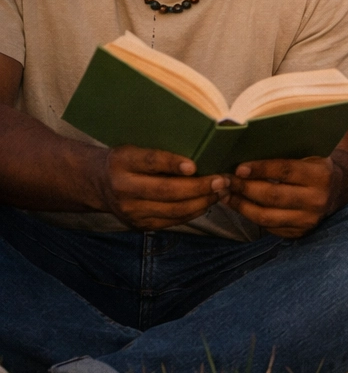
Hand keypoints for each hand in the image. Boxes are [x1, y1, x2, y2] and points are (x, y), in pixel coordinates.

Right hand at [98, 145, 227, 229]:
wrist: (99, 184)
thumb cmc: (128, 161)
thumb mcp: (136, 148)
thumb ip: (160, 151)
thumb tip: (202, 151)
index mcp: (123, 162)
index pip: (150, 161)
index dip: (172, 163)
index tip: (194, 165)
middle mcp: (123, 188)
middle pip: (166, 190)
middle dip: (199, 187)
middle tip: (222, 180)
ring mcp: (131, 210)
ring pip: (174, 209)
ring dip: (203, 201)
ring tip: (221, 191)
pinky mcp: (139, 224)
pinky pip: (173, 220)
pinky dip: (194, 212)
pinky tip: (207, 202)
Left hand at [226, 157, 340, 237]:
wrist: (336, 191)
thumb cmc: (315, 167)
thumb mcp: (310, 154)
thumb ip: (287, 151)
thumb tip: (248, 147)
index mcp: (321, 175)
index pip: (285, 170)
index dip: (260, 169)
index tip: (238, 168)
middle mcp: (317, 199)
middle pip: (272, 195)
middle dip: (244, 188)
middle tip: (224, 181)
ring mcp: (309, 219)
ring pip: (266, 216)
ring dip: (241, 206)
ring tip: (225, 195)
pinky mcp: (300, 233)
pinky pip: (269, 228)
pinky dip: (250, 216)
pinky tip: (239, 206)